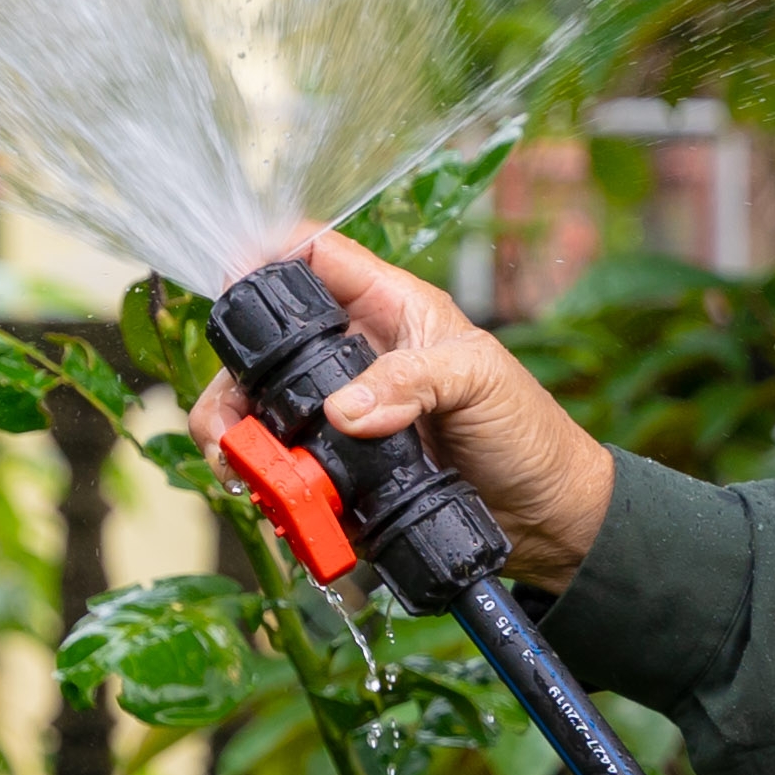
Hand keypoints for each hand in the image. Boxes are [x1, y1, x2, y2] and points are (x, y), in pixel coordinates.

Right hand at [193, 227, 618, 593]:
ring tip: (245, 473)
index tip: (233, 287)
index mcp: (391, 311)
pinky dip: (270, 488)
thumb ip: (412, 382)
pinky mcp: (342, 472)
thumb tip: (341, 411)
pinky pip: (287, 472)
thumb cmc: (527, 432)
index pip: (315, 256)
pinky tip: (277, 504)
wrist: (546, 518)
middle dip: (232, 382)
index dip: (268, 257)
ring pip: (261, 414)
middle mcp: (356, 359)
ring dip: (239, 443)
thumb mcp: (479, 382)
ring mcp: (344, 417)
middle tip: (228, 425)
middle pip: (265, 348)